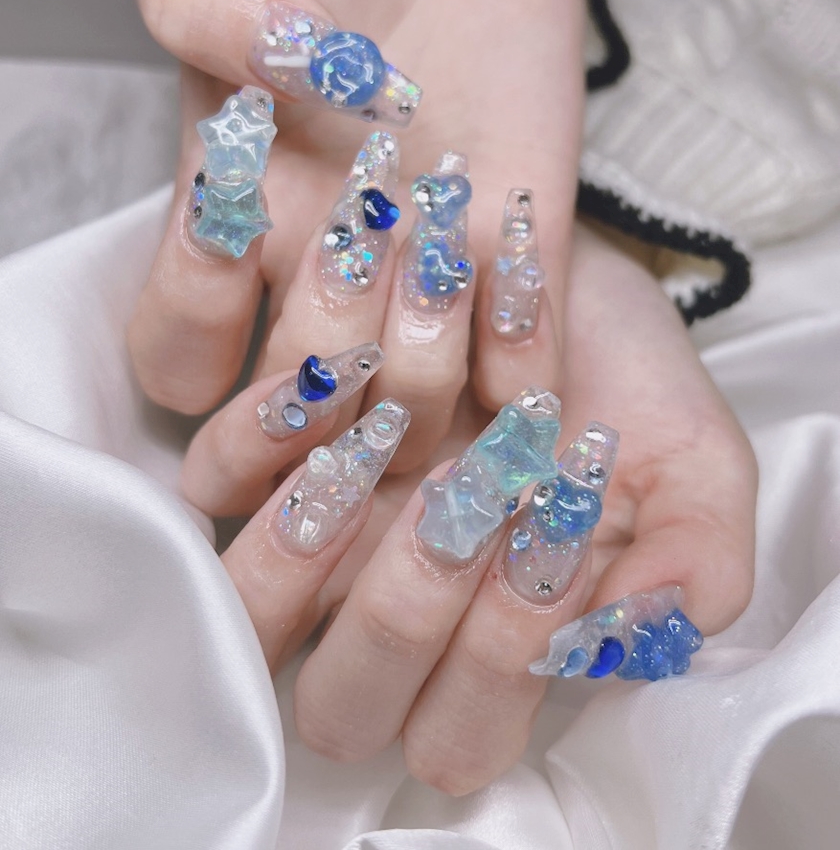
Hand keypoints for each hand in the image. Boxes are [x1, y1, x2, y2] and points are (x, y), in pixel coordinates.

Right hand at [117, 0, 585, 467]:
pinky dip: (523, 367)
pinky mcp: (516, 276)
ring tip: (445, 245)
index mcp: (234, 232)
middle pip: (301, 425)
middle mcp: (325, 288)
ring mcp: (423, 296)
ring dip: (425, 363)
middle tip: (367, 231)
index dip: (197, 325)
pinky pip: (519, 382)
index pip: (179, 359)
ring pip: (407, 427)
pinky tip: (514, 276)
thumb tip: (284, 63)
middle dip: (329, 354)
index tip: (241, 217)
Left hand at [183, 222, 756, 793]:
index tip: (550, 535)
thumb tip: (620, 639)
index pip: (457, 736)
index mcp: (486, 627)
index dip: (500, 663)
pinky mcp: (250, 442)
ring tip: (392, 432)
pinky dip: (258, 434)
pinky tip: (333, 377)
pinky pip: (210, 481)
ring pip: (252, 611)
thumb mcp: (689, 455)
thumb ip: (693, 562)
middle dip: (403, 613)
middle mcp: (386, 599)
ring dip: (322, 530)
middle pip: (339, 705)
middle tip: (464, 496)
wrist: (528, 244)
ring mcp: (309, 529)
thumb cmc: (605, 356)